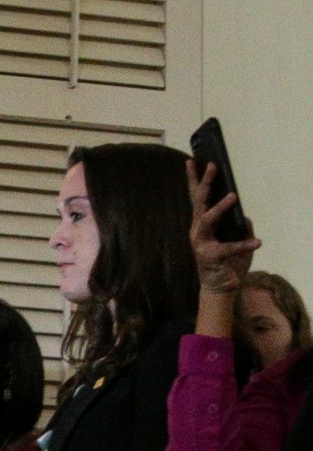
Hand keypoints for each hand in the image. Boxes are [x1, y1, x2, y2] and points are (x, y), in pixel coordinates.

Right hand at [187, 159, 259, 295]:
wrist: (221, 289)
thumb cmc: (228, 264)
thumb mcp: (240, 242)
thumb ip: (241, 227)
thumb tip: (244, 215)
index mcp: (202, 225)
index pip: (197, 198)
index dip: (194, 180)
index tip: (193, 161)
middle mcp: (197, 231)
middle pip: (199, 202)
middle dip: (204, 183)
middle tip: (211, 165)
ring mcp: (201, 243)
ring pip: (207, 219)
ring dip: (220, 207)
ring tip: (234, 196)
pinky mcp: (210, 256)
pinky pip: (229, 247)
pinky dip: (244, 244)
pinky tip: (258, 242)